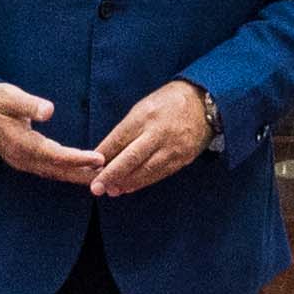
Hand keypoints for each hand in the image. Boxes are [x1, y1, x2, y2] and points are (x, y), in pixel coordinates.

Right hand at [0, 83, 98, 182]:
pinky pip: (51, 170)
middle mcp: (24, 158)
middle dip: (85, 174)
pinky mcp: (26, 160)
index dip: (78, 158)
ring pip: (56, 173)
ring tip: (104, 177)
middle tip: (112, 175)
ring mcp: (24, 162)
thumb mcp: (9, 97)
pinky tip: (83, 172)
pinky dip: (68, 172)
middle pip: (59, 170)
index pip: (55, 155)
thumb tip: (48, 110)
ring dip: (79, 176)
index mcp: (21, 144)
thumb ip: (29, 105)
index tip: (99, 159)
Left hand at [83, 80, 215, 196]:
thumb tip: (106, 153)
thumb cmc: (167, 102)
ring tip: (110, 190)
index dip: (103, 155)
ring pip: (145, 170)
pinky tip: (130, 187)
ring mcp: (172, 147)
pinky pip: (159, 174)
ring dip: (126, 182)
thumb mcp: (143, 107)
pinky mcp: (182, 159)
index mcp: (145, 116)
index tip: (89, 167)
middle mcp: (157, 133)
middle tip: (96, 188)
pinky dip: (142, 182)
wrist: (204, 103)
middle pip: (131, 158)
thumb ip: (126, 130)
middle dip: (111, 174)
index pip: (119, 139)